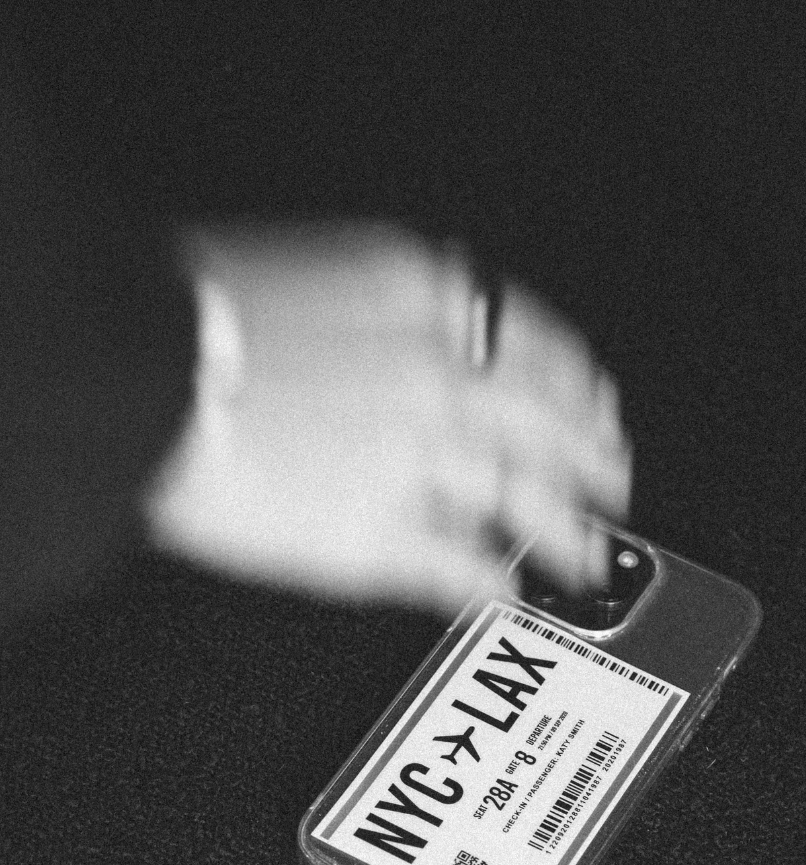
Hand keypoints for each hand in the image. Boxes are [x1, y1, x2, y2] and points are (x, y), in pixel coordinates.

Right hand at [144, 222, 631, 617]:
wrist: (130, 371)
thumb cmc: (194, 315)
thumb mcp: (315, 267)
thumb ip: (391, 304)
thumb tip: (432, 329)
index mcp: (421, 298)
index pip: (536, 342)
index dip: (578, 384)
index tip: (596, 403)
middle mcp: (437, 375)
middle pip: (550, 427)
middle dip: (594, 462)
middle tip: (615, 483)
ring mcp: (417, 458)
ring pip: (523, 500)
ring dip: (566, 534)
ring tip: (586, 558)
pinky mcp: (376, 533)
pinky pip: (457, 568)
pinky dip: (490, 586)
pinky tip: (507, 598)